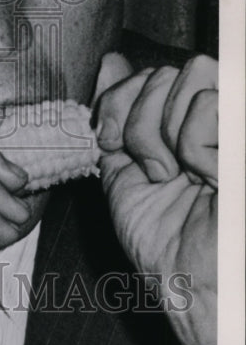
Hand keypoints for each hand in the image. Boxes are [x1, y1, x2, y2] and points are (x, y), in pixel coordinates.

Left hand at [94, 53, 217, 344]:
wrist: (193, 284)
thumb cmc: (162, 236)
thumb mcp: (124, 166)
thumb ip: (119, 111)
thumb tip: (113, 60)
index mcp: (185, 119)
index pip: (148, 71)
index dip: (119, 101)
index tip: (111, 142)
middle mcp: (217, 115)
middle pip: (164, 70)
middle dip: (138, 122)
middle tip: (153, 169)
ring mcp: (234, 124)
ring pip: (187, 77)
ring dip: (162, 135)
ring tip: (177, 175)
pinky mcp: (242, 140)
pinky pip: (206, 108)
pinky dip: (192, 148)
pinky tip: (207, 178)